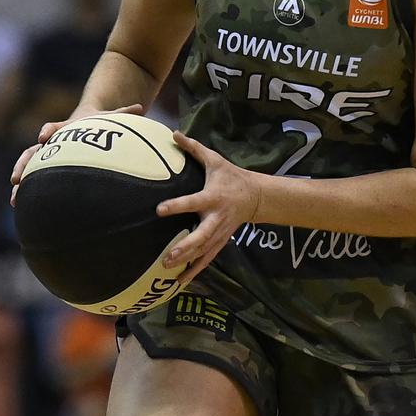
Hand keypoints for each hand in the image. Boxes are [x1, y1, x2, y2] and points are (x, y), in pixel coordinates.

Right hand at [10, 103, 143, 205]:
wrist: (84, 119)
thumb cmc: (98, 120)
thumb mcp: (110, 116)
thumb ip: (124, 113)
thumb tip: (140, 107)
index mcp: (66, 128)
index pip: (54, 128)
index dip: (48, 131)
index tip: (43, 136)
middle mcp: (52, 141)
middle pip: (33, 151)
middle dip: (24, 164)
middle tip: (16, 178)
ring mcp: (47, 152)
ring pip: (28, 165)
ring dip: (21, 180)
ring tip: (15, 197)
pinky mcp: (47, 163)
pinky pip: (33, 175)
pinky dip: (27, 188)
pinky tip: (20, 205)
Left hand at [158, 131, 260, 285]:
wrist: (256, 196)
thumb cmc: (231, 176)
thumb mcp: (215, 160)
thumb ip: (193, 148)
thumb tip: (173, 133)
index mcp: (212, 197)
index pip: (192, 202)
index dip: (177, 206)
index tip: (159, 210)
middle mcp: (216, 217)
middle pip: (201, 236)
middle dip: (185, 247)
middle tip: (168, 256)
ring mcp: (219, 233)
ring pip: (203, 251)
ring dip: (187, 262)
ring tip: (168, 270)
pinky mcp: (220, 241)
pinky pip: (207, 259)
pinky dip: (194, 271)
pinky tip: (179, 282)